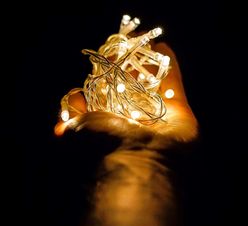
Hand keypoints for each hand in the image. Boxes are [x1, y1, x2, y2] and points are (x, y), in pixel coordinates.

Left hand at [54, 42, 197, 149]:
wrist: (140, 164)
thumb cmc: (105, 144)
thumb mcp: (78, 129)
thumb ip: (72, 117)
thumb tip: (69, 110)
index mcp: (111, 121)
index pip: (108, 93)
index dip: (105, 73)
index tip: (104, 56)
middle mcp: (134, 118)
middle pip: (131, 86)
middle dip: (128, 66)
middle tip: (126, 46)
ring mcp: (157, 115)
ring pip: (152, 83)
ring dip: (149, 63)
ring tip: (144, 41)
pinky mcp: (178, 111)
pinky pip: (174, 83)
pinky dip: (170, 65)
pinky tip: (163, 47)